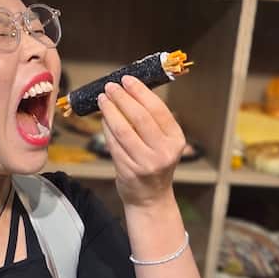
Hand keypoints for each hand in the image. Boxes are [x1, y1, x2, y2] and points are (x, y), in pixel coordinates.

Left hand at [98, 75, 186, 207]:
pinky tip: (103, 118)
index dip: (140, 92)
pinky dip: (106, 128)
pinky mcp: (129, 171)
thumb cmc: (155, 163)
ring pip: (123, 130)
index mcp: (175, 139)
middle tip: (111, 86)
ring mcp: (146, 163)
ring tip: (103, 99)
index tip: (127, 79)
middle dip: (122, 98)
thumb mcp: (163, 142)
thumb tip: (130, 90)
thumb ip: (152, 120)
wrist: (150, 197)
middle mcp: (164, 152)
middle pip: (140, 118)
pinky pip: (113, 144)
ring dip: (111, 111)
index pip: (157, 109)